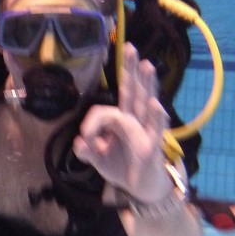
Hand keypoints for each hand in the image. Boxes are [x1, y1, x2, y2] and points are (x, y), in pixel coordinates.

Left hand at [72, 44, 171, 203]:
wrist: (141, 189)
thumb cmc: (122, 168)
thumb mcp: (99, 159)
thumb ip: (87, 150)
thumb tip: (78, 142)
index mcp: (120, 121)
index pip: (104, 110)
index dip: (92, 121)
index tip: (85, 138)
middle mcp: (134, 121)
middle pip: (132, 91)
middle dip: (130, 69)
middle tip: (129, 46)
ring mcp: (145, 131)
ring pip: (145, 103)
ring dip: (146, 84)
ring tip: (147, 65)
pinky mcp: (152, 146)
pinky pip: (155, 129)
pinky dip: (156, 117)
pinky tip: (155, 104)